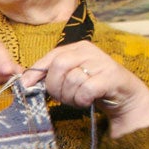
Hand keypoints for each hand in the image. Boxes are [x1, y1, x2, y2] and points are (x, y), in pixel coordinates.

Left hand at [20, 41, 148, 136]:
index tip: (26, 85)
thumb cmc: (91, 87)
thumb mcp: (69, 78)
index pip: (51, 56)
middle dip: (55, 86)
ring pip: (72, 79)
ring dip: (70, 96)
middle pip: (59, 66)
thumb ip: (51, 76)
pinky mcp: (111, 77)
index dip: (36, 71)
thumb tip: (25, 81)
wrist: (123, 96)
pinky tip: (86, 101)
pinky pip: (86, 89)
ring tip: (77, 99)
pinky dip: (82, 99)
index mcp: (77, 48)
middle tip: (62, 97)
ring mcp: (101, 62)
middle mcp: (89, 51)